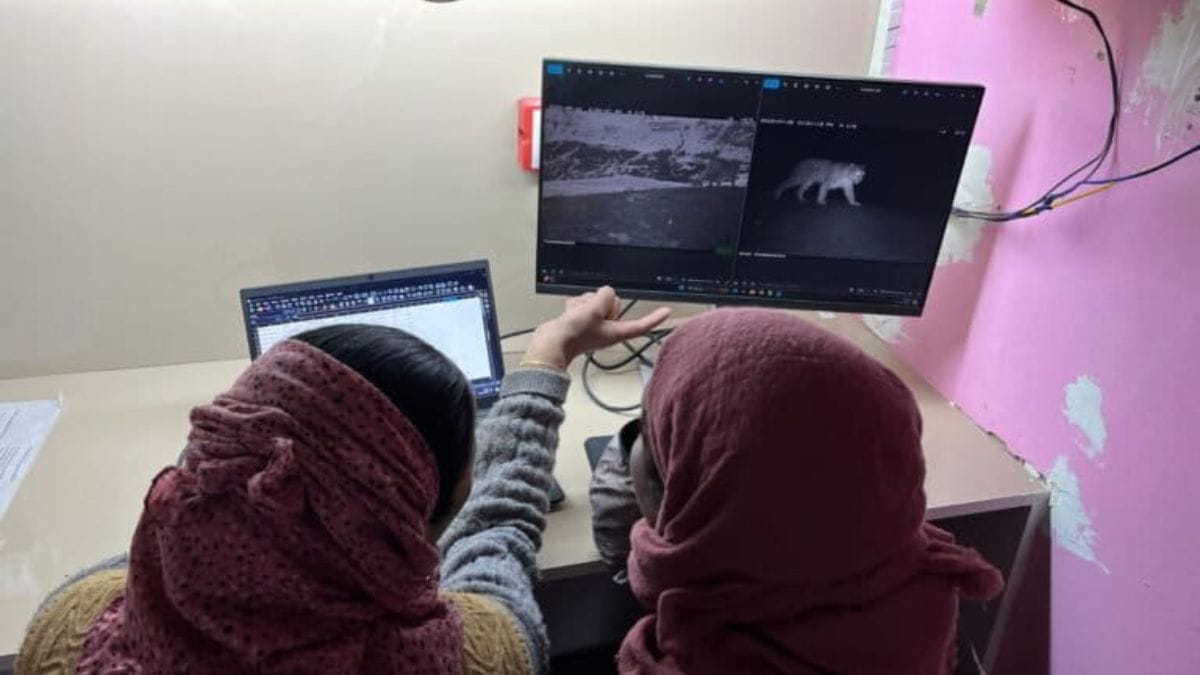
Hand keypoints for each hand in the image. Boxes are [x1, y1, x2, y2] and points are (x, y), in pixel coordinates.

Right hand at [523, 287, 670, 369]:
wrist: (550, 344)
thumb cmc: (573, 335)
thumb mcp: (594, 310)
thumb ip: (605, 297)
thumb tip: (606, 293)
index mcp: (616, 332)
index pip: (641, 324)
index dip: (654, 318)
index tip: (666, 312)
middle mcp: (607, 328)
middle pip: (613, 303)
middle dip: (600, 302)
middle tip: (589, 314)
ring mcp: (593, 324)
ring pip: (596, 300)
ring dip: (585, 303)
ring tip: (576, 317)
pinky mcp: (580, 320)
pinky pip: (583, 303)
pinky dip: (575, 305)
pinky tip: (569, 315)